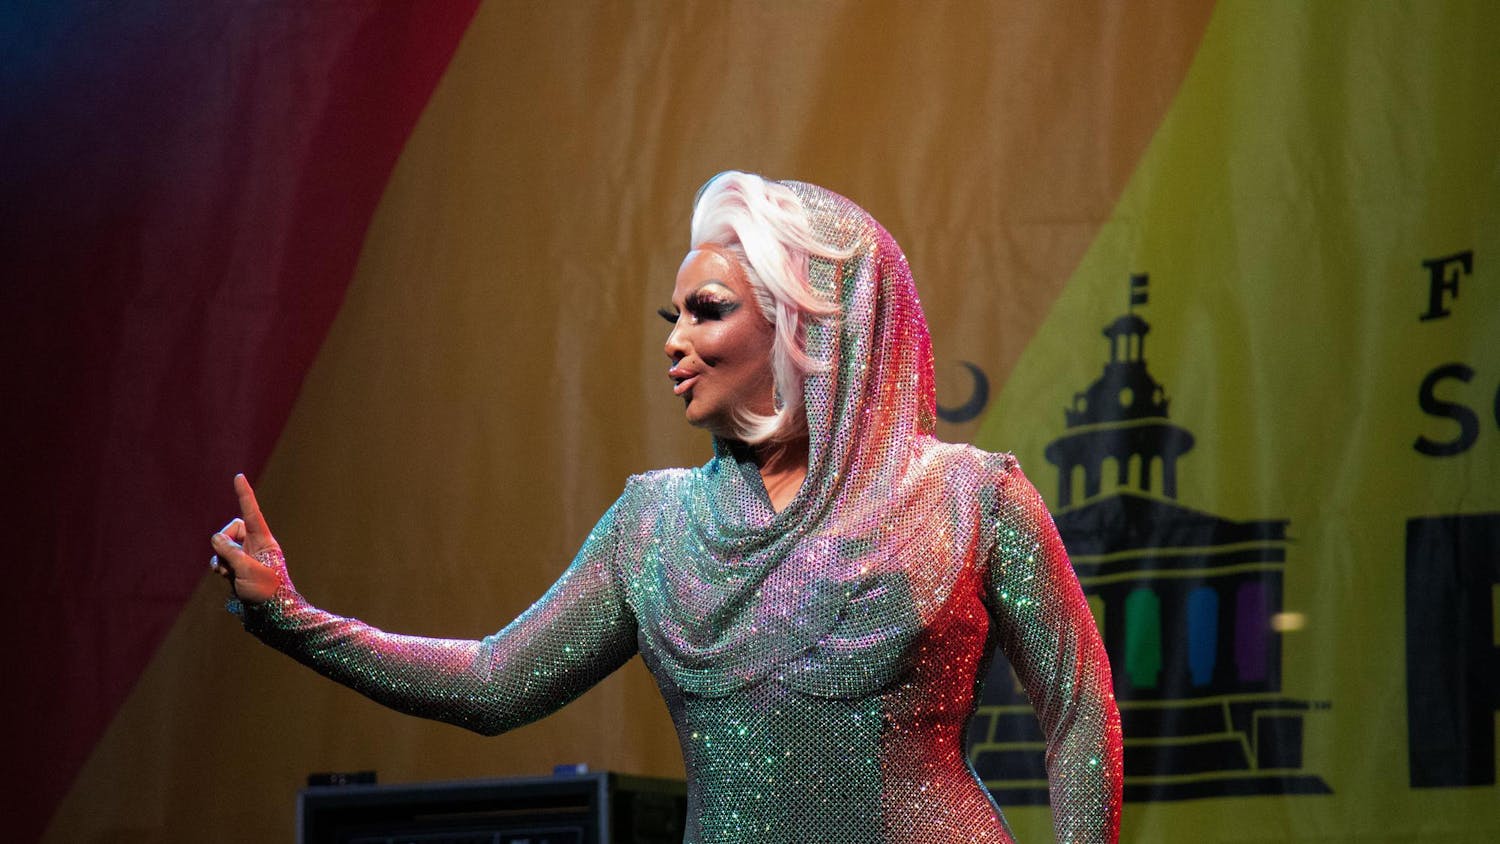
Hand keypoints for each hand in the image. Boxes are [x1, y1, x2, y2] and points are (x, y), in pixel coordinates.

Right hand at [209, 474, 285, 604]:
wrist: (272, 614)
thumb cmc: (266, 591)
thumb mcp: (246, 569)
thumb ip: (229, 551)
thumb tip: (216, 538)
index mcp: (264, 541)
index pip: (252, 512)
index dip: (244, 495)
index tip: (238, 476)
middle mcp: (256, 545)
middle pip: (232, 529)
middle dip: (224, 541)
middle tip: (228, 560)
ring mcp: (247, 556)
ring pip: (224, 546)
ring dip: (220, 558)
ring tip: (228, 573)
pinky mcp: (239, 568)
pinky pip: (222, 559)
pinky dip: (220, 566)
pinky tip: (224, 577)